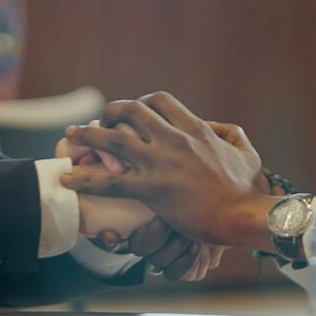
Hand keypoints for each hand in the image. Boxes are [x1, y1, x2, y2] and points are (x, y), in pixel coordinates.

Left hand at [61, 92, 272, 247]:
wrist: (245, 215)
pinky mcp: (152, 189)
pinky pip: (110, 181)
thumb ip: (230, 133)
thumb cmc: (247, 189)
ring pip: (113, 139)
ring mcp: (160, 163)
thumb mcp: (246, 152)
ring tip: (70, 138)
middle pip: (132, 111)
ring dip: (87, 136)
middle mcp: (174, 139)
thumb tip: (214, 127)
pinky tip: (68, 180)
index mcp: (196, 128)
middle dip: (110, 112)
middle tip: (99, 121)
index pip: (160, 101)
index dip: (141, 103)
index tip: (131, 113)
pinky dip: (85, 179)